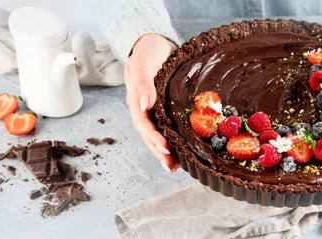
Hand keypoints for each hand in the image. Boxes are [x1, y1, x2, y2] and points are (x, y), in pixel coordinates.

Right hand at [125, 34, 178, 171]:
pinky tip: (185, 151)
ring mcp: (155, 110)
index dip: (153, 138)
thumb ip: (142, 83)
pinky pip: (169, 127)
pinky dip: (176, 141)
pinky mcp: (166, 108)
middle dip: (160, 153)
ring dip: (167, 152)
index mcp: (136, 101)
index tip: (165, 147)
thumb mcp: (143, 62)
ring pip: (159, 135)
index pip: (143, 124)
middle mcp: (144, 110)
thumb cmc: (147, 51)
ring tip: (177, 168)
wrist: (154, 43)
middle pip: (150, 136)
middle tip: (172, 167)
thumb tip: (144, 105)